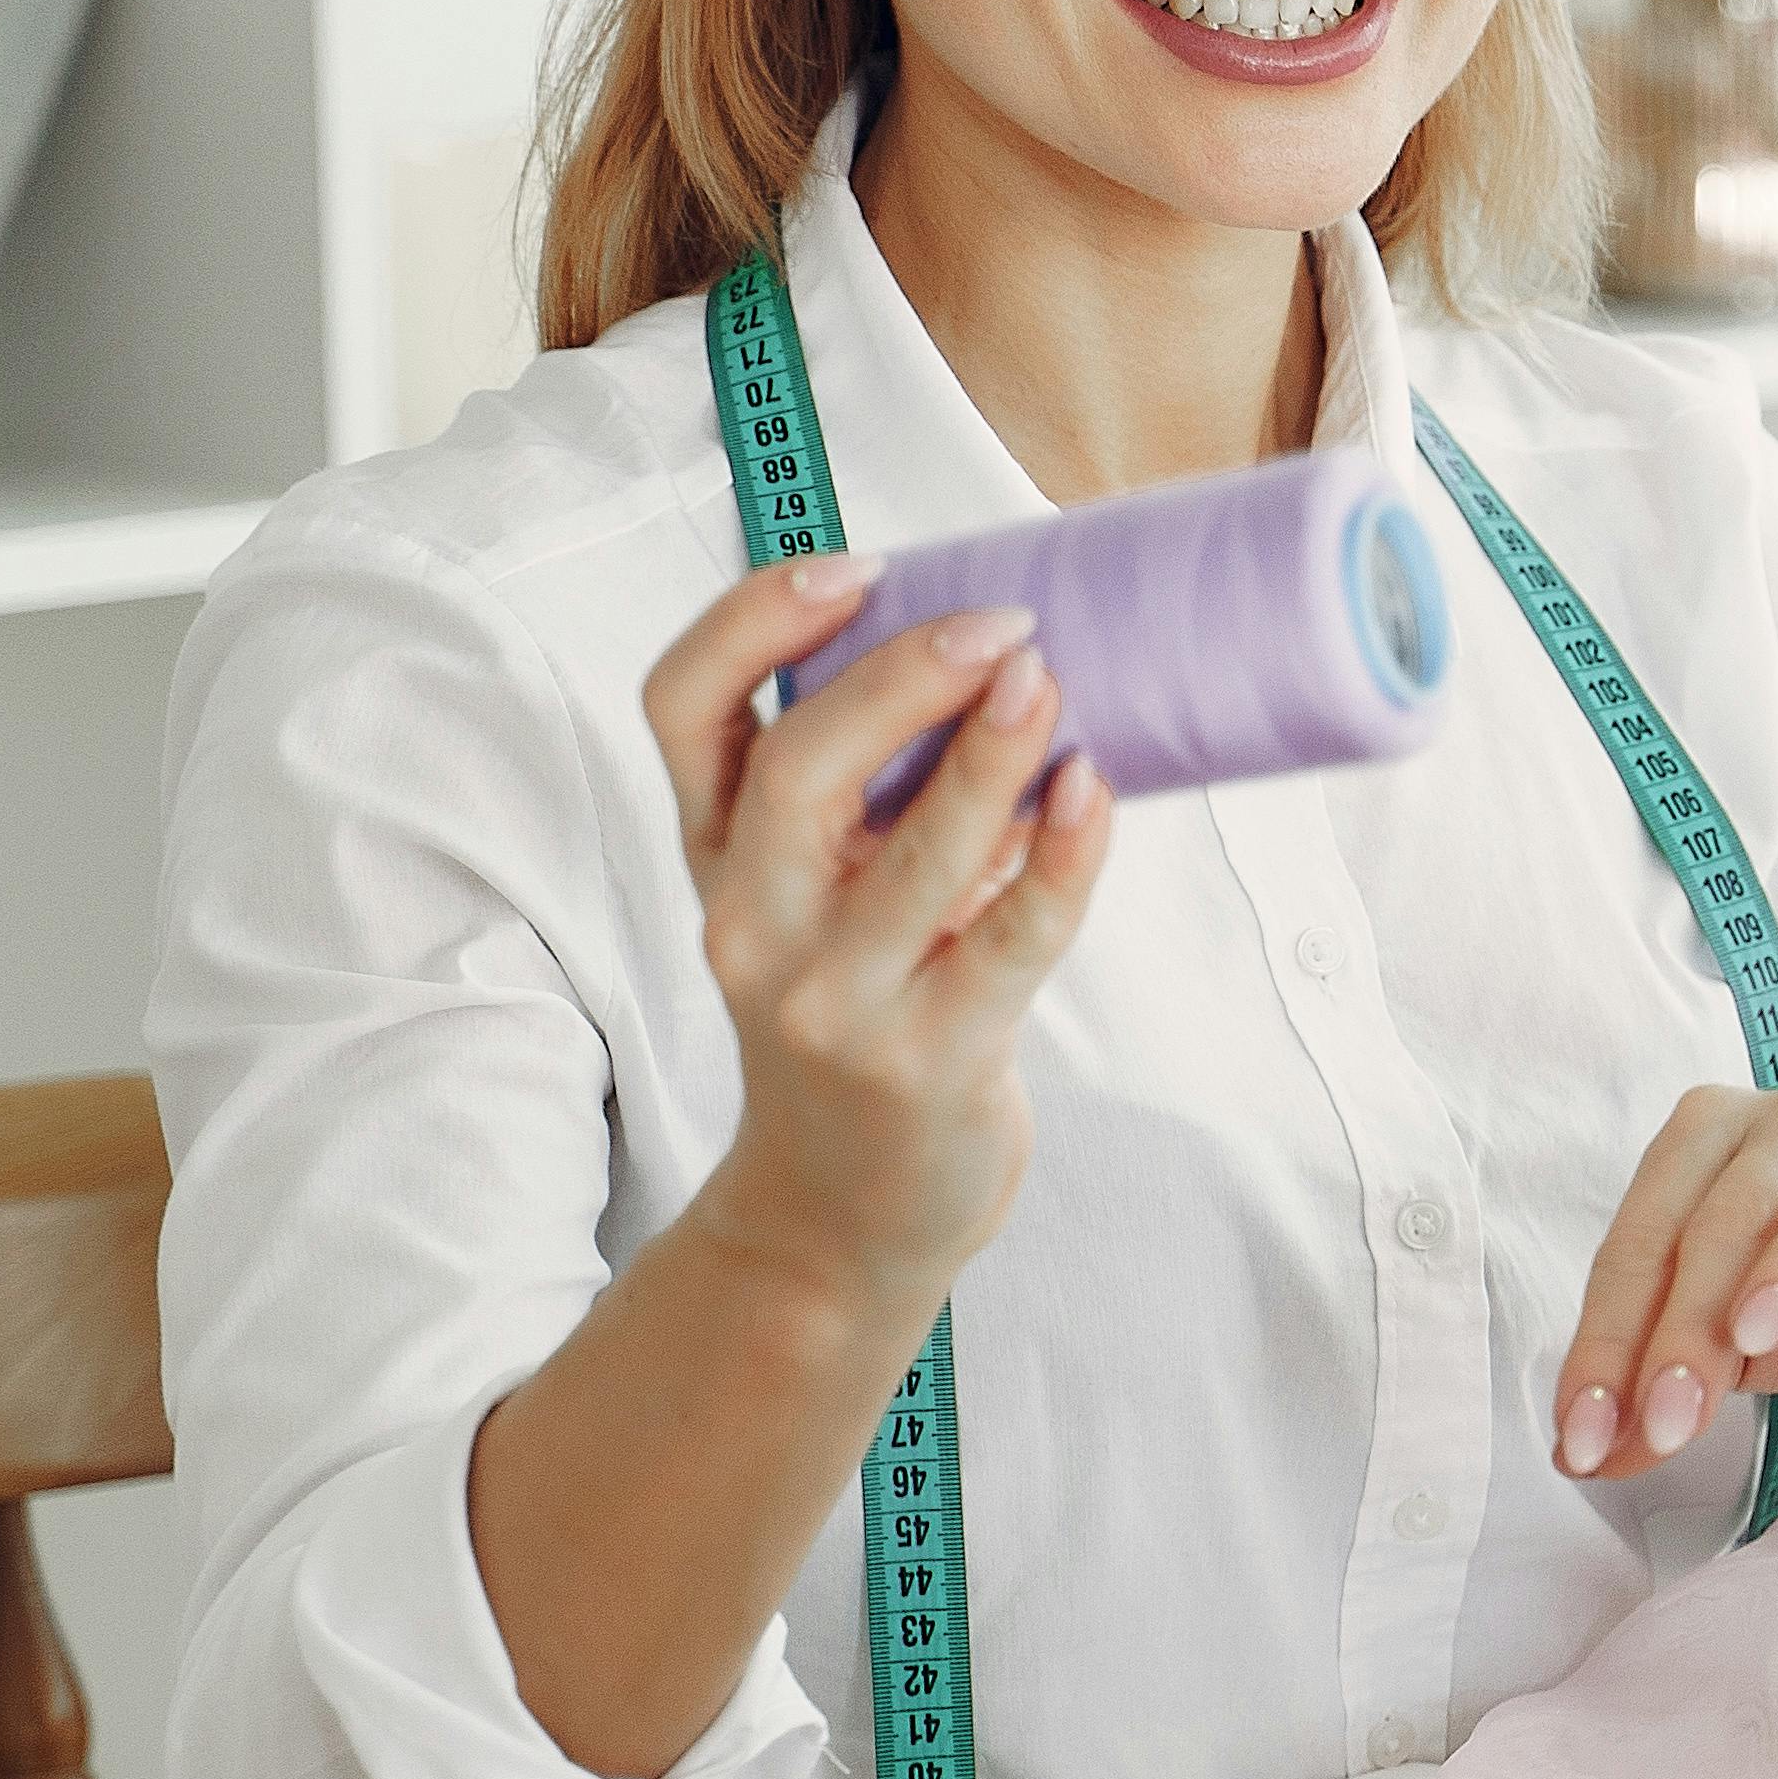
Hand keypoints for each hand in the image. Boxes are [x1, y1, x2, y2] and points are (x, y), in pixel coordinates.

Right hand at [639, 553, 1120, 1332]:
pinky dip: (1062, 857)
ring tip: (1052, 682)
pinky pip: (1010, 939)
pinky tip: (1095, 792)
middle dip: (898, 678)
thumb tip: (996, 650)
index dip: (753, 621)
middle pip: (794, 769)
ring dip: (991, 757)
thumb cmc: (856, 1016)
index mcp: (720, 857)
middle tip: (1000, 623)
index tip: (853, 567)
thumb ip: (867, 790)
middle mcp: (756, 922)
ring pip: (910, 856)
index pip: (682, 710)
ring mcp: (836, 999)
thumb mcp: (820, 897)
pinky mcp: (929, 1059)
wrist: (844, 1212)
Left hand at [1551, 1076, 1777, 1478]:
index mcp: (1710, 1139)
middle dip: (1685, 1327)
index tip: (1583, 1437)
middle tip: (1667, 1423)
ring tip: (1759, 1342)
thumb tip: (1584, 1456)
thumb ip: (1659, 1392)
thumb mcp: (1730, 1355)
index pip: (1640, 1241)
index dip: (1606, 1341)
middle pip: (1724, 1214)